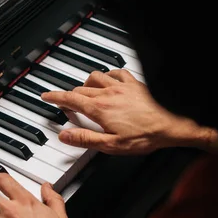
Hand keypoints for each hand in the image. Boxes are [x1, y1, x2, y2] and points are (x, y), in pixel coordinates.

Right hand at [41, 69, 217, 154]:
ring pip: (96, 76)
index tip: (46, 96)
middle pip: (81, 89)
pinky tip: (109, 80)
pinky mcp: (134, 83)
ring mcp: (121, 86)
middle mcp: (108, 94)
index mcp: (100, 109)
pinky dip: (108, 75)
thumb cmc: (144, 137)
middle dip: (70, 95)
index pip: (70, 99)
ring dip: (86, 83)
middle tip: (67, 103)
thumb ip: (85, 139)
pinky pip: (116, 72)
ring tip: (86, 91)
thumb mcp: (111, 146)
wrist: (170, 126)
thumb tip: (64, 136)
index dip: (55, 97)